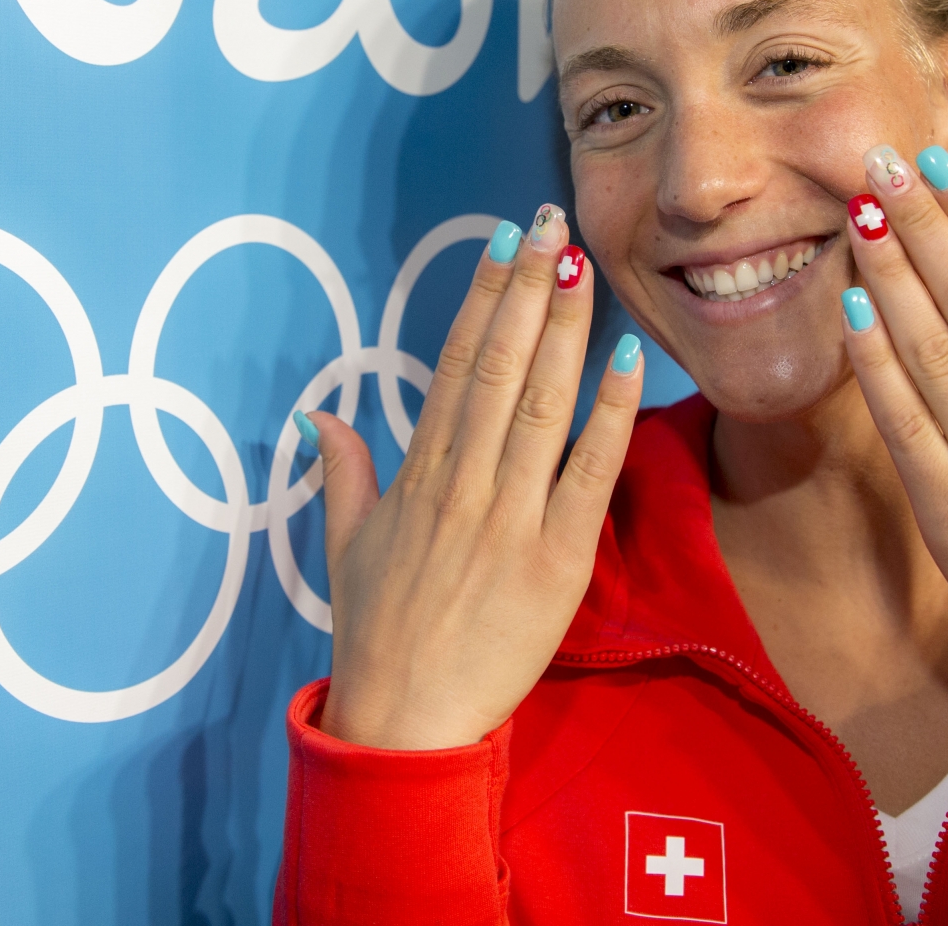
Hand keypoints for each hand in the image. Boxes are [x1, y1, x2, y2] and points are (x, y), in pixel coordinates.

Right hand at [305, 207, 643, 749]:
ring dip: (566, 331)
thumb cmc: (377, 635)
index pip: (454, 364)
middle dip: (529, 290)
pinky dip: (610, 416)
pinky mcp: (556, 561)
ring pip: (542, 405)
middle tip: (552, 226)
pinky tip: (626, 361)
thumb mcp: (344, 547)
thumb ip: (343, 473)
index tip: (502, 243)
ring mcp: (510, 519)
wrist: (405, 722)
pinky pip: (589, 474)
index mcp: (418, 475)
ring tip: (586, 268)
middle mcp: (463, 483)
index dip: (481, 297)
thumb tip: (321, 413)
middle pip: (501, 367)